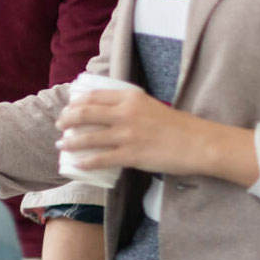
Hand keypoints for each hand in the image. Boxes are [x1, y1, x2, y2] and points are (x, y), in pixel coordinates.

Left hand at [56, 89, 257, 185]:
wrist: (199, 143)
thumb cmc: (176, 126)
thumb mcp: (149, 106)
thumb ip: (129, 106)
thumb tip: (108, 113)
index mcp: (130, 97)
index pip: (94, 96)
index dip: (76, 102)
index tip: (68, 108)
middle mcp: (125, 113)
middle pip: (85, 113)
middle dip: (67, 119)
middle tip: (60, 125)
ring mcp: (127, 135)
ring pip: (88, 137)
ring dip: (70, 142)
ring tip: (62, 145)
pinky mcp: (131, 155)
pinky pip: (101, 159)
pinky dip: (86, 161)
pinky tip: (77, 164)